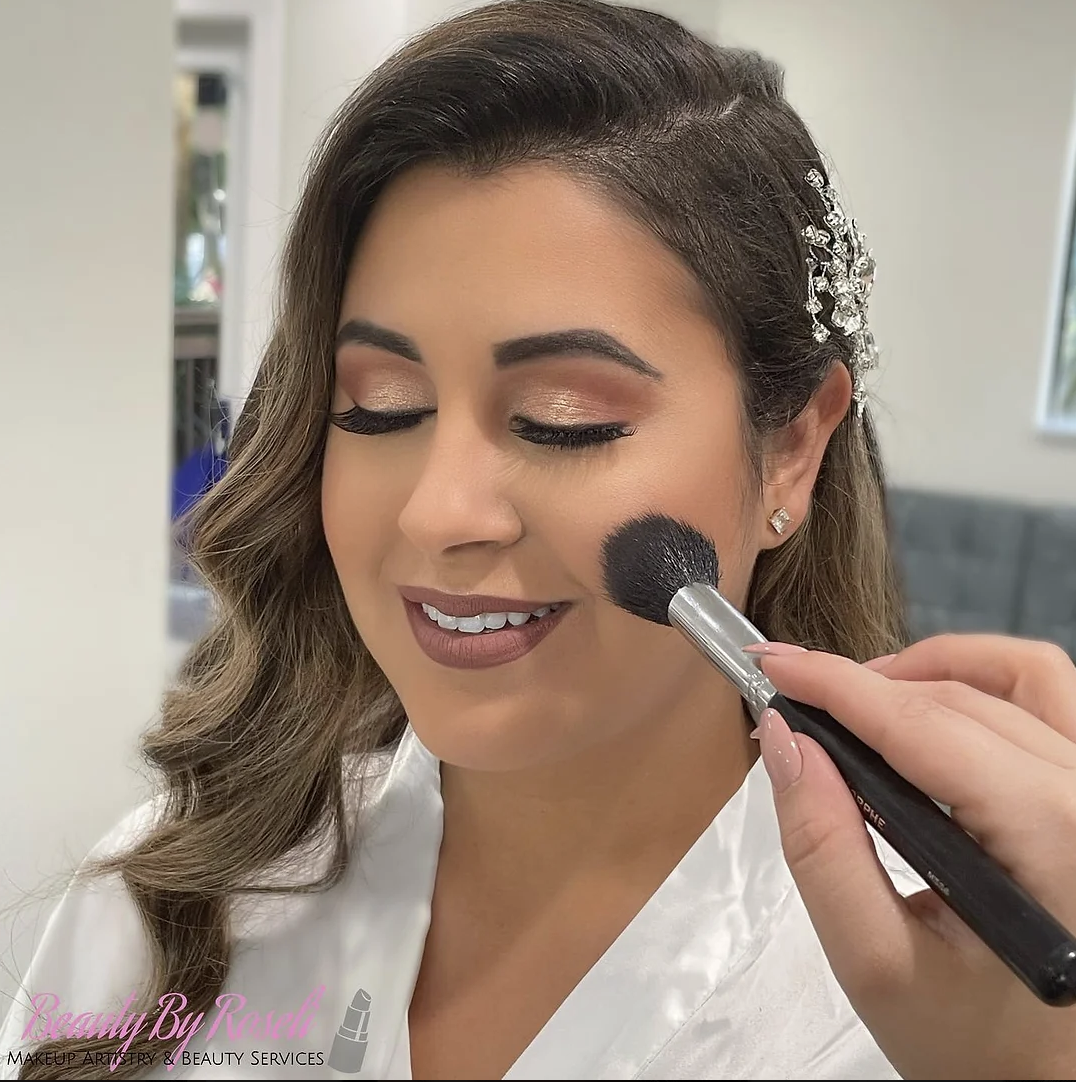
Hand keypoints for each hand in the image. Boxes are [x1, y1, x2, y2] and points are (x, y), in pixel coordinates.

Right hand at [753, 634, 1075, 1080]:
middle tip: (797, 702)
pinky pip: (1053, 700)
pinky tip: (932, 709)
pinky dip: (985, 683)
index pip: (924, 728)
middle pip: (964, 699)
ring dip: (934, 669)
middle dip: (867, 687)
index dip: (836, 685)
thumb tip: (782, 740)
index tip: (772, 665)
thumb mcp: (876, 963)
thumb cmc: (978, 1047)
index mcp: (1051, 843)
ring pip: (1023, 677)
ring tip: (866, 697)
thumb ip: (821, 847)